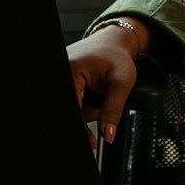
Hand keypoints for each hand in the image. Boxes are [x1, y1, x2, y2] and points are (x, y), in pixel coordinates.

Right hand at [66, 23, 142, 146]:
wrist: (113, 42)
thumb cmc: (117, 57)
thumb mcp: (122, 82)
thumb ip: (113, 110)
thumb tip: (107, 135)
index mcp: (72, 69)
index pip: (74, 107)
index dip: (83, 128)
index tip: (92, 142)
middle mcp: (62, 71)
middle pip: (73, 108)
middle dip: (88, 114)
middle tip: (101, 116)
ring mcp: (62, 74)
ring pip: (73, 107)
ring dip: (87, 109)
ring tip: (101, 94)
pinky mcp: (65, 78)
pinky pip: (73, 100)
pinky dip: (84, 103)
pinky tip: (93, 94)